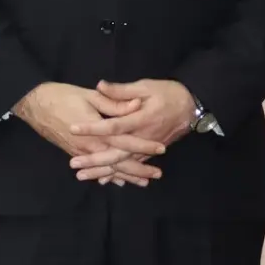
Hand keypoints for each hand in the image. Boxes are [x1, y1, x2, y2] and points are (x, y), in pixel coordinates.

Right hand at [12, 81, 160, 186]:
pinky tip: (115, 181)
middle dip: (138, 170)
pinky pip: (94, 168)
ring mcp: (81, 153)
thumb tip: (136, 105)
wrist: (34, 104)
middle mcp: (90, 147)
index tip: (161, 149)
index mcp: (97, 132)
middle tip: (157, 175)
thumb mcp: (91, 95)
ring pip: (107, 169)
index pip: (126, 142)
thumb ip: (115, 103)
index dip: (144, 146)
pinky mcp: (73, 153)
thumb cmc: (62, 96)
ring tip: (143, 182)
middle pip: (119, 162)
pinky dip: (106, 175)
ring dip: (125, 176)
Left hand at [71, 79, 197, 187]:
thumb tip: (100, 86)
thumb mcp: (145, 86)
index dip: (92, 128)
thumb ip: (122, 91)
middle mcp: (143, 138)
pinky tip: (103, 179)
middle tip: (73, 164)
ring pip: (123, 164)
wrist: (191, 107)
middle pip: (116, 153)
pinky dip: (118, 174)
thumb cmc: (167, 93)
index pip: (112, 126)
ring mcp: (147, 148)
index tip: (73, 128)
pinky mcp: (150, 153)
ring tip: (82, 175)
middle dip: (94, 160)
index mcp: (140, 119)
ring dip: (103, 171)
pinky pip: (132, 166)